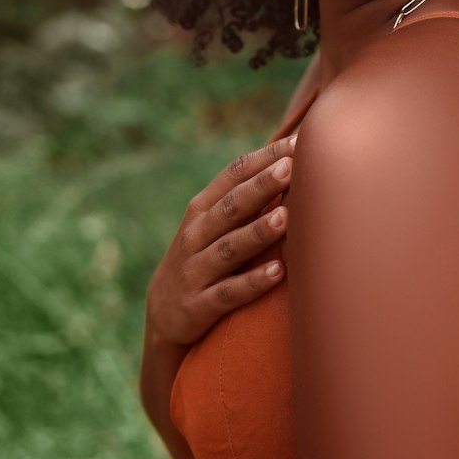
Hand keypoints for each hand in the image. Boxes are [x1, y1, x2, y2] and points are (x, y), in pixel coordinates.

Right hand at [146, 136, 294, 346]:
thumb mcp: (214, 225)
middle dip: (261, 186)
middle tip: (290, 168)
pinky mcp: (198, 305)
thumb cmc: (203, 257)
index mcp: (203, 208)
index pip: (234, 175)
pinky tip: (278, 272)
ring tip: (285, 217)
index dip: (264, 158)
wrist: (162, 315)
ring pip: (229, 248)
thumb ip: (247, 197)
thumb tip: (293, 161)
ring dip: (257, 232)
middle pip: (231, 206)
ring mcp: (195, 270)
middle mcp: (196, 234)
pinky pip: (228, 293)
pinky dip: (252, 282)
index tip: (296, 142)